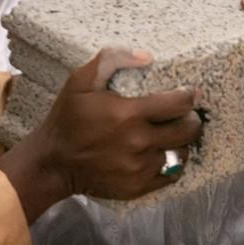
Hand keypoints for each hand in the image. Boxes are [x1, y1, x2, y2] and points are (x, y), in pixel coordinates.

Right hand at [0, 48, 202, 221]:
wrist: (53, 162)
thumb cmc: (67, 118)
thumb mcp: (80, 81)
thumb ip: (112, 60)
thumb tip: (148, 56)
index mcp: (128, 114)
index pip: (177, 104)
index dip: (188, 96)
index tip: (189, 93)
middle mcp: (139, 142)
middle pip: (187, 130)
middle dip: (190, 119)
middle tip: (184, 114)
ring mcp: (140, 168)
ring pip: (180, 153)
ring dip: (180, 142)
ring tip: (171, 133)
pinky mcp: (138, 187)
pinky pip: (170, 175)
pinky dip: (171, 164)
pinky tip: (162, 153)